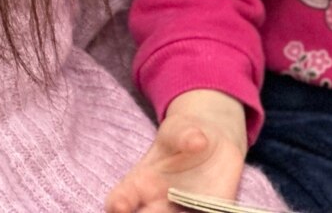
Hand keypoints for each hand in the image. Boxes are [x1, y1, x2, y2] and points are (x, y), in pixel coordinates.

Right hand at [105, 89, 247, 212]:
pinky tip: (209, 211)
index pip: (120, 198)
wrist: (213, 142)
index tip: (120, 206)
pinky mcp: (207, 211)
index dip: (118, 204)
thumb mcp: (180, 128)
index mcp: (140, 182)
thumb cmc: (185, 134)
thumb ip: (184, 134)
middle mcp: (157, 203)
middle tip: (157, 211)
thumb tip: (198, 141)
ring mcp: (181, 211)